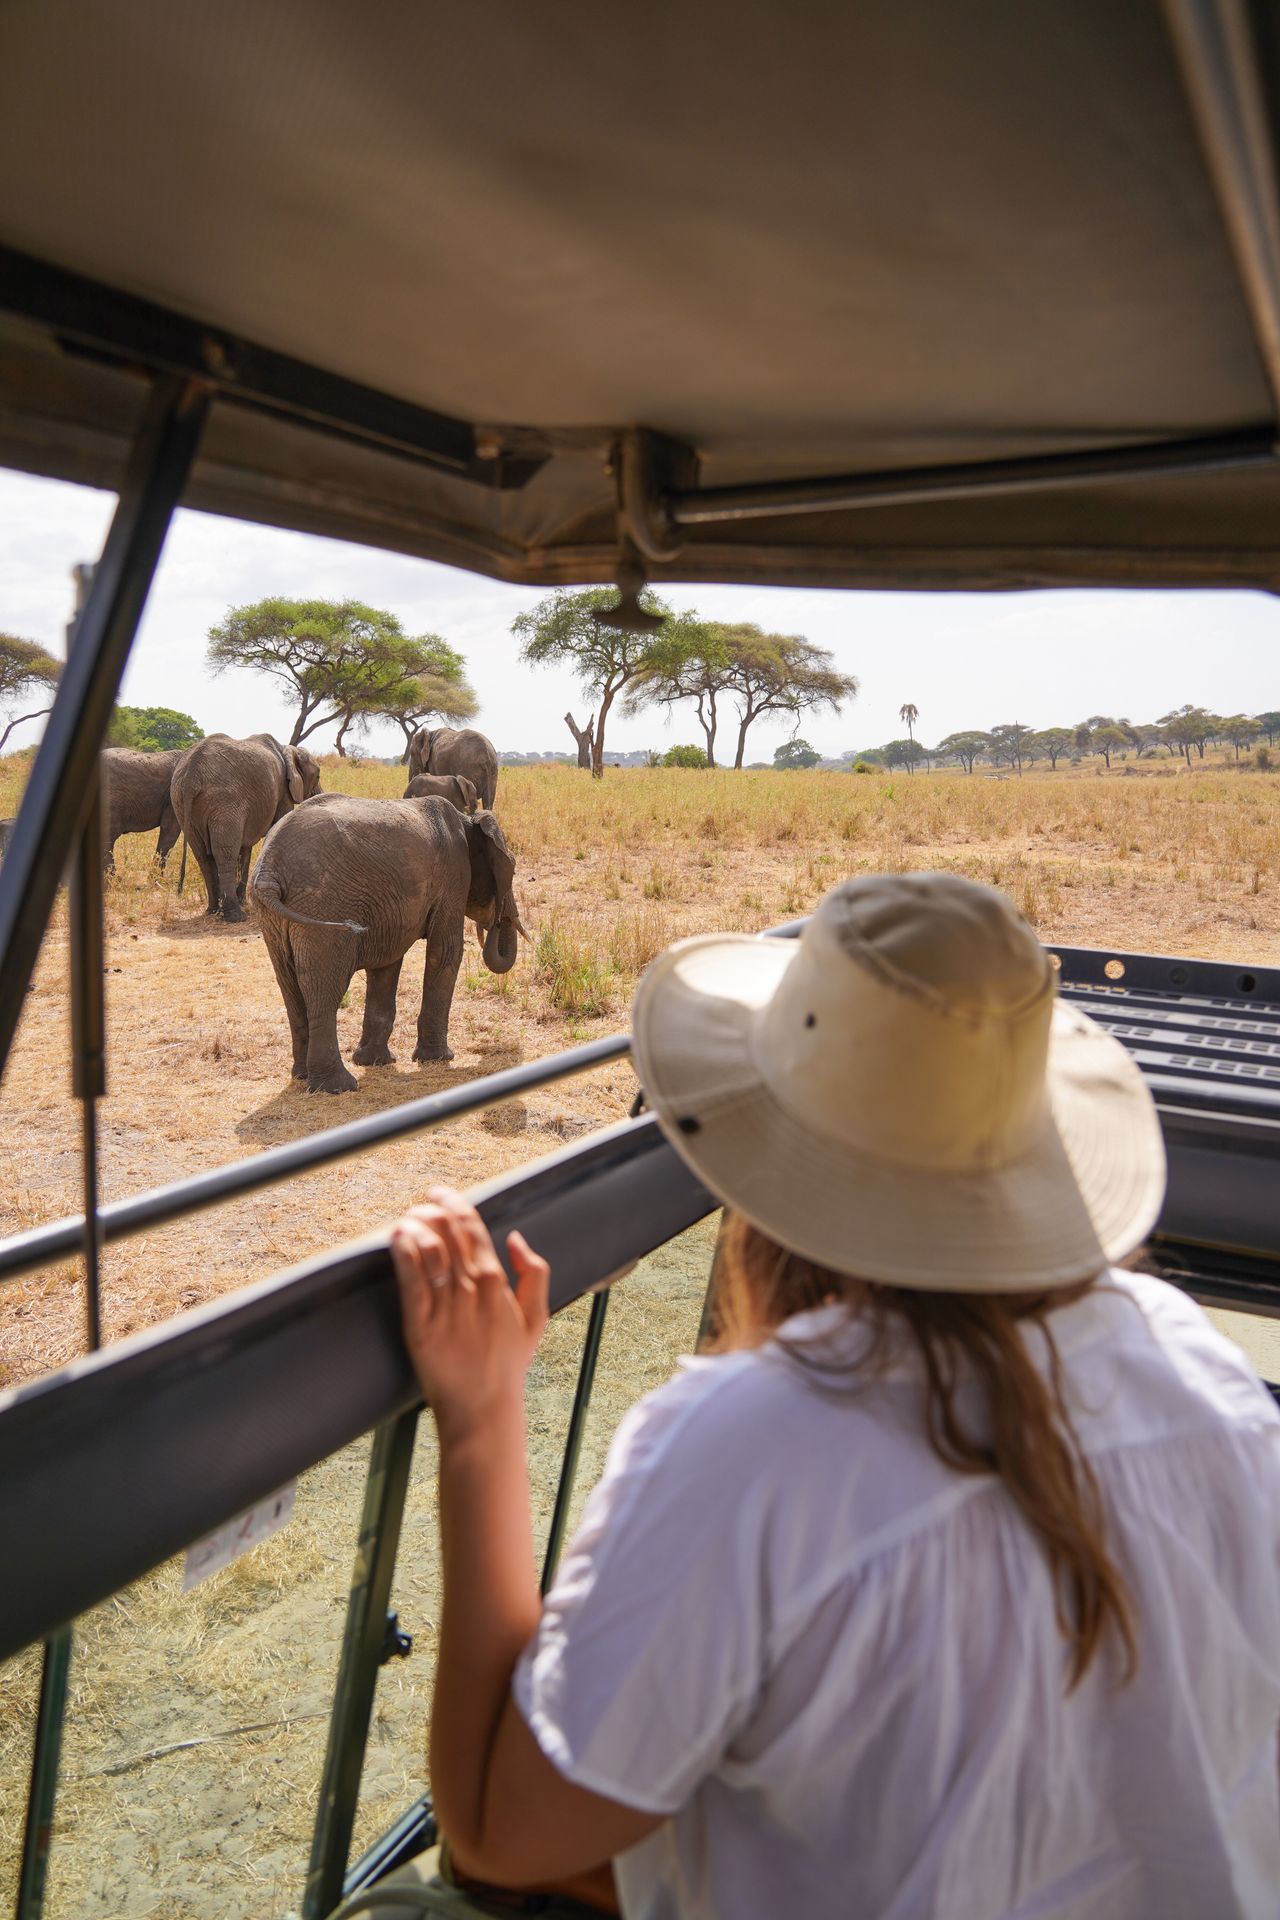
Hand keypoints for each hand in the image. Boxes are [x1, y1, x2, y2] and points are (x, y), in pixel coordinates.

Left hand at [390, 1187, 549, 1444]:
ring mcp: (445, 1310)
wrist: (483, 1409)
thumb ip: (534, 1273)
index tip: (439, 1193)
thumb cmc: (507, 1364)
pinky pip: (410, 1281)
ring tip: (406, 1219)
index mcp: (498, 1283)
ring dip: (414, 1225)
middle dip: (431, 1208)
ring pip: (428, 1250)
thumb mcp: (537, 1318)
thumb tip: (516, 1238)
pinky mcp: (421, 1328)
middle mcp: (472, 1291)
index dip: (454, 1203)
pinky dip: (402, 1252)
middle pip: (448, 1233)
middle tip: (420, 1202)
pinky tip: (396, 1238)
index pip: (473, 1228)